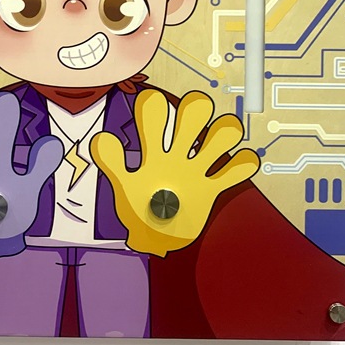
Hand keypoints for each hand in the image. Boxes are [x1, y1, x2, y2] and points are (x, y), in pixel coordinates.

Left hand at [90, 89, 259, 256]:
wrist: (154, 241)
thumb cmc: (136, 210)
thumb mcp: (123, 186)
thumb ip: (113, 162)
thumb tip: (102, 137)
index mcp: (153, 152)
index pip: (156, 117)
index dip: (156, 107)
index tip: (151, 103)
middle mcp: (177, 154)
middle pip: (192, 117)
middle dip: (195, 112)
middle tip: (189, 127)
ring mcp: (196, 170)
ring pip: (217, 137)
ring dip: (222, 134)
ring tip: (214, 148)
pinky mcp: (212, 189)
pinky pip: (233, 170)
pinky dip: (242, 164)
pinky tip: (240, 162)